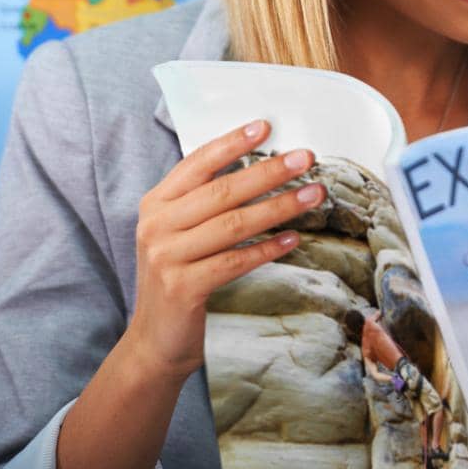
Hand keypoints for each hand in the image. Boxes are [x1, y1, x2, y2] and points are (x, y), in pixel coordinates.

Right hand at [123, 120, 322, 379]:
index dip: (232, 143)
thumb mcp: (179, 234)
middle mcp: (156, 225)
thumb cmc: (178, 278)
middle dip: (269, 171)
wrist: (154, 341)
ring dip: (278, 206)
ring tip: (313, 195)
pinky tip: (293, 238)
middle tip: (306, 157)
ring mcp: (167, 257)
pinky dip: (267, 249)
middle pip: (222, 191)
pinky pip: (235, 261)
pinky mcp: (184, 287)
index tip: (265, 126)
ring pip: (233, 224)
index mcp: (156, 204)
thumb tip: (260, 168)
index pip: (197, 163)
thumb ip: (204, 203)